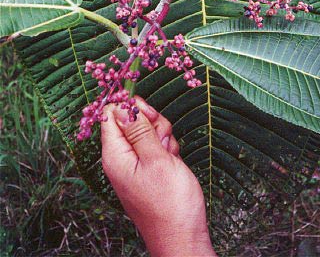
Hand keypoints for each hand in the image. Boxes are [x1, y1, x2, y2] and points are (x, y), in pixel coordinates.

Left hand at [101, 97, 216, 256]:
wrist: (183, 237)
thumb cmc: (170, 202)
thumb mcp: (156, 159)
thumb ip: (139, 130)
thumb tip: (121, 106)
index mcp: (115, 155)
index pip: (110, 115)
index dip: (130, 107)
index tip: (148, 113)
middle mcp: (121, 158)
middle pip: (132, 120)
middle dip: (152, 122)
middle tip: (161, 138)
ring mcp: (136, 163)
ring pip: (148, 131)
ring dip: (163, 136)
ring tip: (169, 156)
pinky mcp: (149, 169)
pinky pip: (156, 146)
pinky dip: (167, 149)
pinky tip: (173, 162)